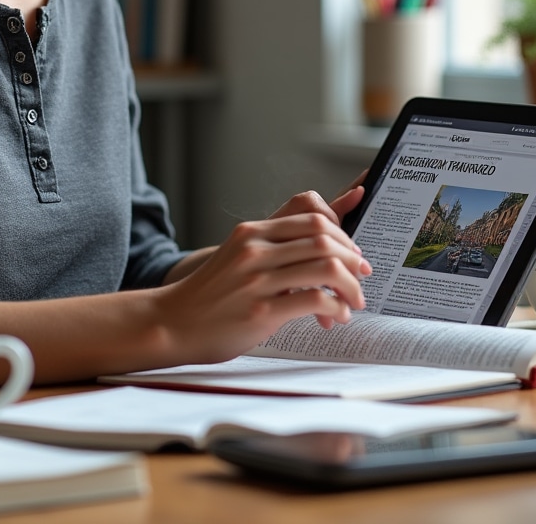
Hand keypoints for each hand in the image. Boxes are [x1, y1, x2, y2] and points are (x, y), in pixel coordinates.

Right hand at [154, 203, 371, 364]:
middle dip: (353, 256)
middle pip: (324, 237)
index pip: (311, 213)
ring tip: (355, 300)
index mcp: (252, 231)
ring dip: (351, 285)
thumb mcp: (240, 256)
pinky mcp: (262, 310)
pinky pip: (315, 299)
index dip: (342, 229)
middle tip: (362, 274)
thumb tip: (320, 239)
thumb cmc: (213, 293)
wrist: (173, 322)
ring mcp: (258, 278)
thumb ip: (276, 246)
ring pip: (326, 266)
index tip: (352, 249)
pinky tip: (336, 317)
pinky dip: (336, 307)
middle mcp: (255, 248)